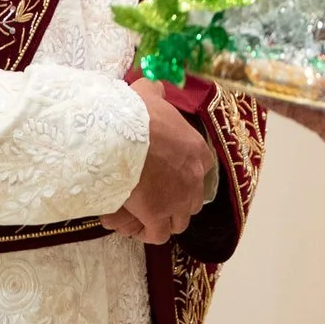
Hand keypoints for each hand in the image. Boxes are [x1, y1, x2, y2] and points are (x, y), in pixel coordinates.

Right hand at [101, 77, 213, 244]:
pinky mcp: (158, 216)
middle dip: (178, 200)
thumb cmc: (137, 115)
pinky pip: (158, 234)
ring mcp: (178, 200)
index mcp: (196, 150)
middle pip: (193, 199)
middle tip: (157, 196)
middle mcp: (194, 178)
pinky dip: (149, 233)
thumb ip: (156, 93)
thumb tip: (156, 88)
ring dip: (166, 219)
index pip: (203, 168)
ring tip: (146, 214)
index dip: (187, 172)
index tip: (170, 173)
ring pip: (180, 220)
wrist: (121, 136)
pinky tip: (136, 227)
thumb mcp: (149, 95)